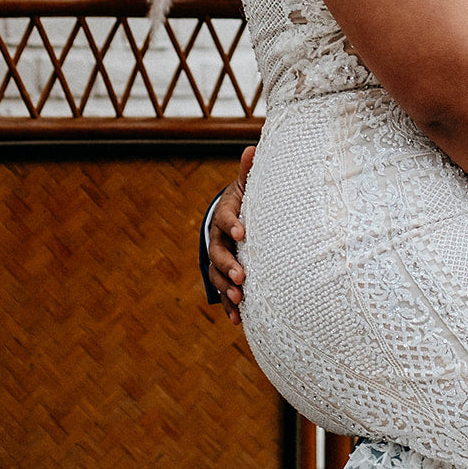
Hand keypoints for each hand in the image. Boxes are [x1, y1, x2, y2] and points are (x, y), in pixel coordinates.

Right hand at [208, 144, 254, 323]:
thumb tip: (251, 148)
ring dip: (226, 288)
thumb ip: (249, 171)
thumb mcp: (248, 185)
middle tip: (241, 275)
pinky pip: (223, 293)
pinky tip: (238, 320)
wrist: (236, 219)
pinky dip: (229, 306)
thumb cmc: (247, 200)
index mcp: (226, 215)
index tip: (243, 233)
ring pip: (216, 275)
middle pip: (217, 252)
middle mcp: (218, 238)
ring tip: (239, 298)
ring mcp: (219, 259)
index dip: (232, 225)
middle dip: (227, 264)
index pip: (225, 218)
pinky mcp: (224, 276)